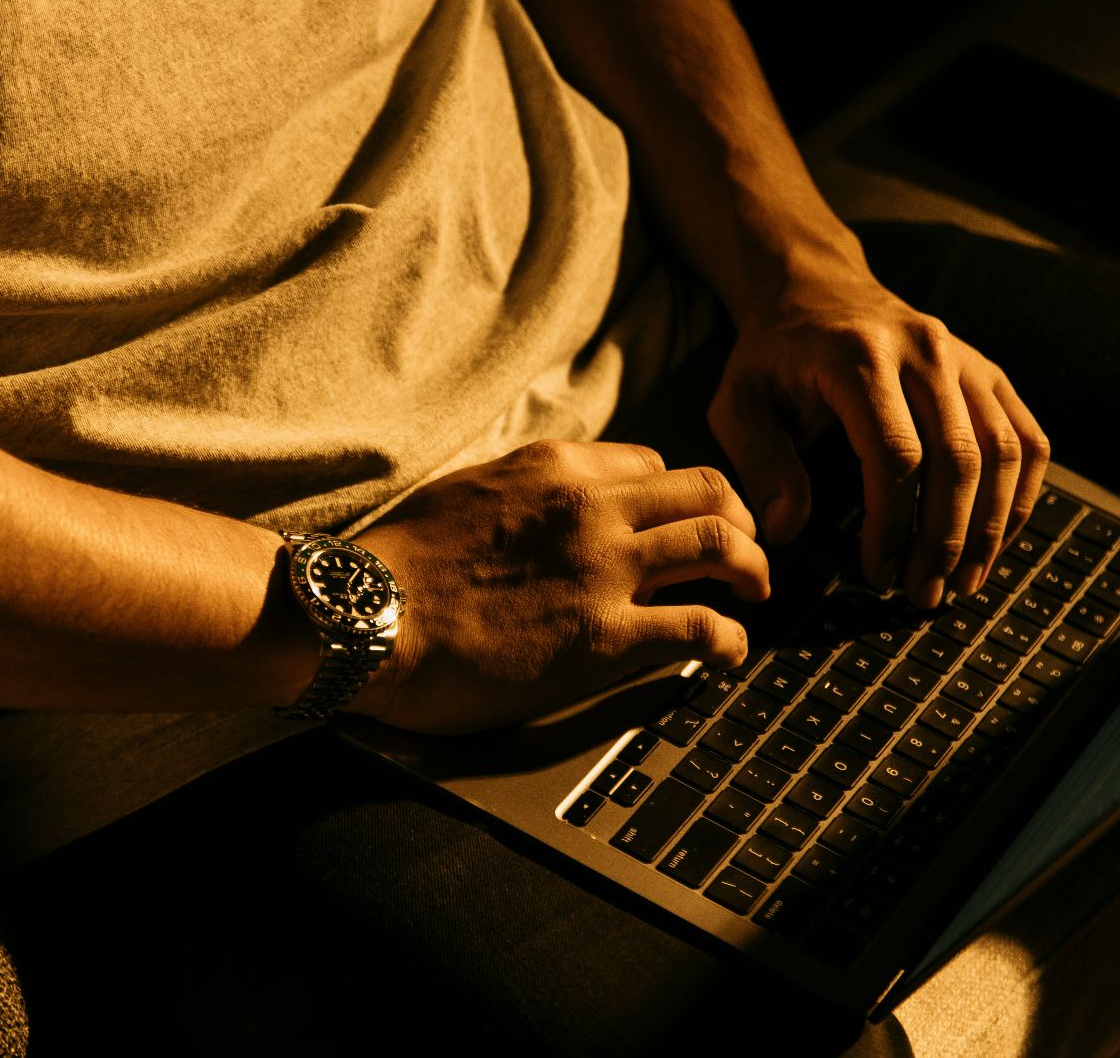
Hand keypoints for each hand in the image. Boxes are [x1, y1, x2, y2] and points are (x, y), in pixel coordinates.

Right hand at [348, 440, 768, 733]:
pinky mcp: (605, 636)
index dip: (679, 499)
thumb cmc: (398, 565)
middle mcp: (592, 507)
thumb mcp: (469, 493)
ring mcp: (604, 569)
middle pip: (710, 491)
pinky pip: (702, 627)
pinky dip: (729, 639)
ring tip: (752, 596)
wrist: (366, 616)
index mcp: (556, 468)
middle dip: (740, 522)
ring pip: (723, 545)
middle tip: (744, 555)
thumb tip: (548, 513)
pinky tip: (725, 653)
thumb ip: (524, 494)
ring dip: (753, 572)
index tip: (681, 528)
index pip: (654, 465)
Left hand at [709, 260, 1049, 607]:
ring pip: (1002, 452)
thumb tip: (785, 530)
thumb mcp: (738, 404)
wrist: (815, 289)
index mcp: (858, 357)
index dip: (893, 524)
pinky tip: (993, 539)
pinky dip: (1018, 496)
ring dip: (988, 527)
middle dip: (945, 539)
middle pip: (959, 458)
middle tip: (923, 596)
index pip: (896, 454)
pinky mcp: (989, 372)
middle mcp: (924, 349)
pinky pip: (1026, 437)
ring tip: (960, 582)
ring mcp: (965, 357)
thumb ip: (759, 464)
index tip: (877, 572)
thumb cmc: (773, 357)